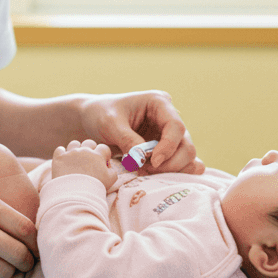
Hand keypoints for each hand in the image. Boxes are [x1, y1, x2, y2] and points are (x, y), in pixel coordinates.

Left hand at [51, 139, 115, 189]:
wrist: (76, 194)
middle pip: (89, 143)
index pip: (104, 148)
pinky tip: (64, 161)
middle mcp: (84, 151)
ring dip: (75, 149)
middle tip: (89, 160)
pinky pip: (59, 150)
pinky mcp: (59, 158)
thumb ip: (112, 171)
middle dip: (90, 149)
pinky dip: (61, 154)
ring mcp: (71, 153)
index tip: (102, 163)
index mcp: (97, 155)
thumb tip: (108, 167)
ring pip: (74, 144)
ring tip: (75, 160)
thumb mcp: (111, 180)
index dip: (104, 155)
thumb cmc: (95, 187)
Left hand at [81, 91, 204, 174]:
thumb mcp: (109, 124)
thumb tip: (144, 159)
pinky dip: (174, 173)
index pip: (176, 127)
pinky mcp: (166, 149)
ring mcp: (169, 134)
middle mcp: (169, 117)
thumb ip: (127, 139)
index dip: (168, 147)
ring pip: (186, 157)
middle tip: (145, 169)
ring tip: (144, 171)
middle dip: (170, 163)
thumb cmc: (99, 115)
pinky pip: (182, 164)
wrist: (91, 120)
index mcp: (159, 103)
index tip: (152, 162)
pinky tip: (156, 175)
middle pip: (186, 145)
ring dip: (170, 170)